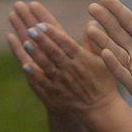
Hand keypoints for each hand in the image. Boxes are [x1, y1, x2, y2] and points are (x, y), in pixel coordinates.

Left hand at [8, 2, 117, 120]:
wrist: (100, 109)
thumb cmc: (104, 82)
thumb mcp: (106, 60)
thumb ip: (95, 41)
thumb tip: (91, 22)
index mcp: (82, 58)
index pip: (65, 42)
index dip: (53, 33)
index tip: (41, 24)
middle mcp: (71, 69)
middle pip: (54, 52)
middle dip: (42, 40)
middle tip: (30, 29)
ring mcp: (62, 82)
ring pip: (47, 65)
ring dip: (36, 54)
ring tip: (26, 43)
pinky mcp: (56, 94)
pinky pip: (43, 82)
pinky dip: (34, 74)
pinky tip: (25, 65)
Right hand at [85, 0, 131, 131]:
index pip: (129, 22)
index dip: (116, 10)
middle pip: (117, 33)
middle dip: (104, 20)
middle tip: (91, 7)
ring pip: (115, 52)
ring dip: (102, 41)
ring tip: (90, 28)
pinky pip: (123, 74)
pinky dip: (114, 64)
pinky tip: (105, 54)